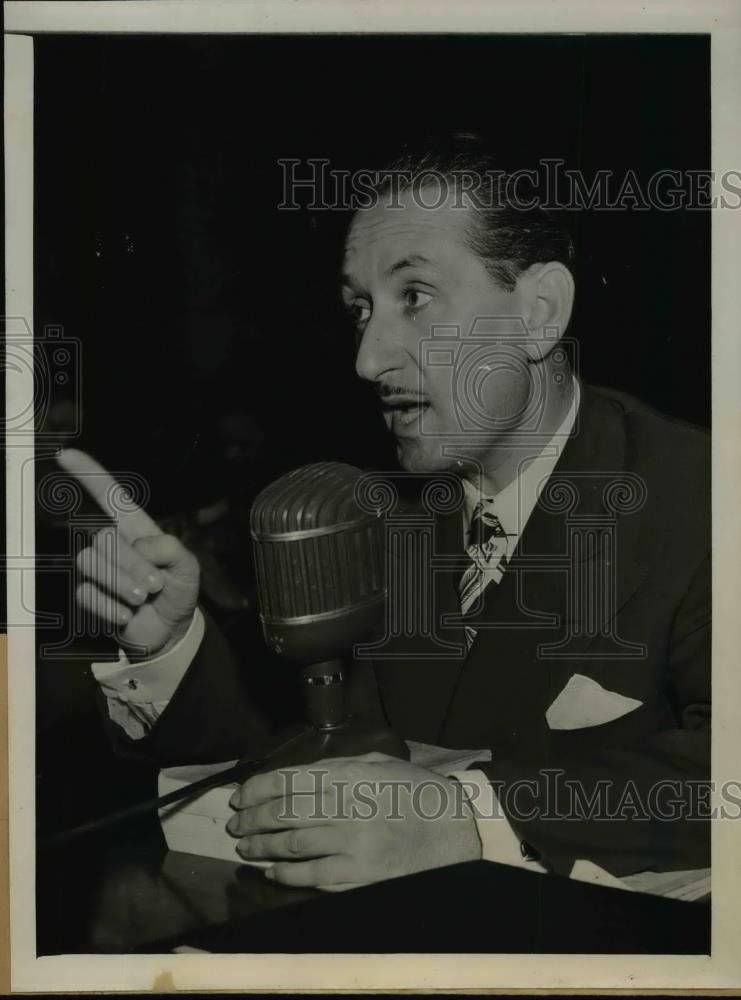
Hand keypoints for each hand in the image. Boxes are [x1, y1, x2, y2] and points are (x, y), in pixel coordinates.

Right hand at [57, 448, 199, 657]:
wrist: (171, 628)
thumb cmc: (178, 590)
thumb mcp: (187, 566)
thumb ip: (168, 548)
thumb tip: (135, 547)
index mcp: (137, 529)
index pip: (111, 496)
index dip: (90, 474)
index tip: (66, 454)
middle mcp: (114, 544)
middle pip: (104, 538)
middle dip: (133, 565)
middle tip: (154, 585)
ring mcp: (99, 568)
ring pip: (90, 563)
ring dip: (121, 585)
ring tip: (143, 598)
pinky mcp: (90, 594)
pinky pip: (86, 593)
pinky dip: (110, 607)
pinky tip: (127, 614)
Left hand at [226, 753, 481, 887]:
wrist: (454, 829)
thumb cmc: (415, 792)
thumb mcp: (378, 763)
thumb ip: (337, 767)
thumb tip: (295, 777)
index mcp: (350, 775)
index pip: (289, 780)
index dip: (257, 789)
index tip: (240, 796)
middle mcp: (346, 807)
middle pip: (283, 813)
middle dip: (252, 819)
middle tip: (237, 825)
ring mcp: (351, 843)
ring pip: (291, 846)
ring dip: (261, 848)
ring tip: (246, 848)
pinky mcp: (358, 874)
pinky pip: (311, 876)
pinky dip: (286, 875)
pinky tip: (272, 872)